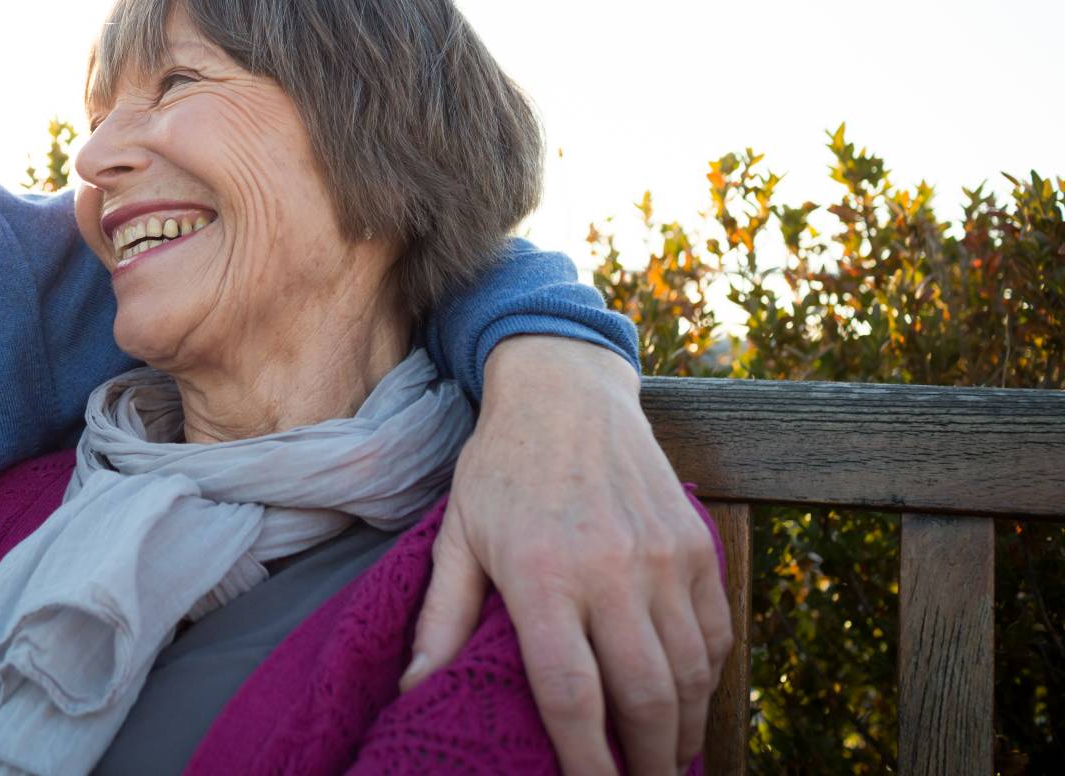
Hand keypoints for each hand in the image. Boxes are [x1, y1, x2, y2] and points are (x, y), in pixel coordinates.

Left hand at [401, 336, 730, 774]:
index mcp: (541, 574)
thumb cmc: (501, 468)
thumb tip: (413, 688)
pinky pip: (716, 630)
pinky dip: (707, 677)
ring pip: (690, 671)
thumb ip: (443, 617)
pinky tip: (688, 700)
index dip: (586, 760)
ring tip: (668, 759)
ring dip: (684, 728)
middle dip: (650, 761)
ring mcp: (662, 556)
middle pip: (644, 696)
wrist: (566, 391)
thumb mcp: (457, 535)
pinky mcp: (695, 543)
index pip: (571, 694)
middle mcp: (610, 570)